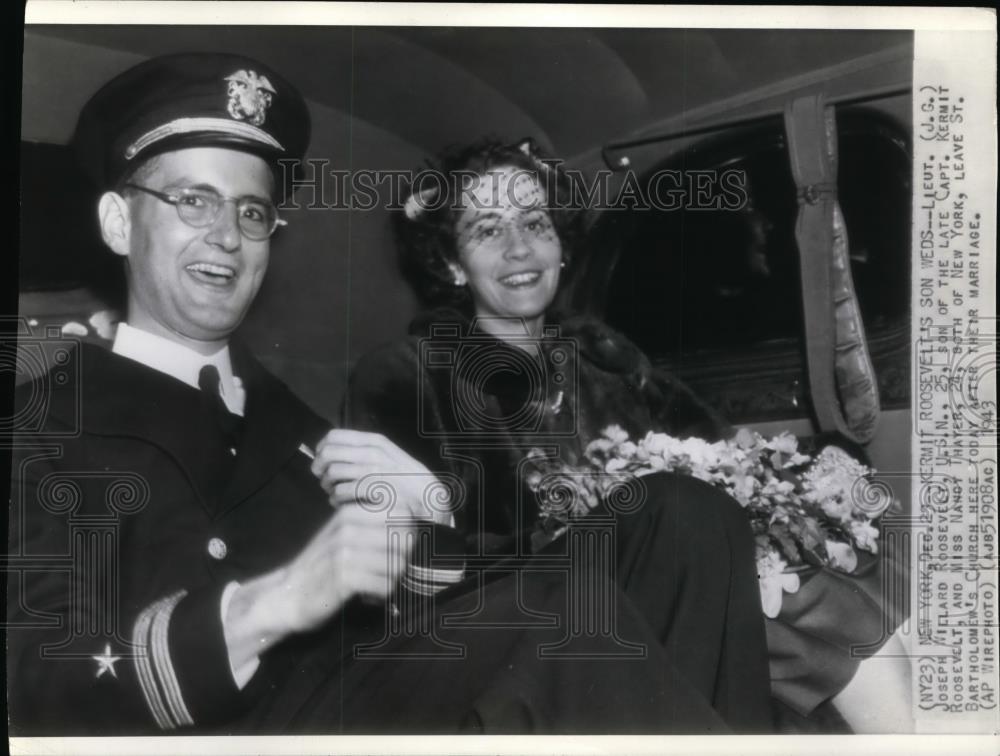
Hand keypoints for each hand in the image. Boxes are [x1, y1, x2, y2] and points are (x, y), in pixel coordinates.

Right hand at [225, 502, 415, 660]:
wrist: (286, 596)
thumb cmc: (322, 567)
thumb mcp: (342, 534)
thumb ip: (372, 524)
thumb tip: (414, 523)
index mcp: (350, 512)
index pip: (402, 511)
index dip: (409, 531)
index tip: (396, 548)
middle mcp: (348, 527)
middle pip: (406, 539)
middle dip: (403, 559)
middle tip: (386, 572)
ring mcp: (345, 551)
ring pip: (398, 564)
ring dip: (392, 580)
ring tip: (375, 585)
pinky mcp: (344, 577)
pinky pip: (386, 585)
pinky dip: (383, 596)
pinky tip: (368, 597)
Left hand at [310, 429, 453, 525]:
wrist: (428, 499)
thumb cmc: (406, 480)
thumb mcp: (389, 456)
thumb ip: (364, 451)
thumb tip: (329, 452)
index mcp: (375, 441)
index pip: (334, 436)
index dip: (321, 449)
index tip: (321, 461)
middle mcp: (372, 452)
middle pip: (328, 454)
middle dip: (320, 468)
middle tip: (323, 479)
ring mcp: (373, 470)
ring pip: (332, 473)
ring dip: (327, 486)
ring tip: (333, 493)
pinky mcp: (372, 490)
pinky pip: (340, 492)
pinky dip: (335, 499)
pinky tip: (340, 503)